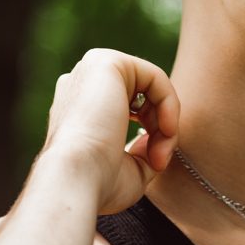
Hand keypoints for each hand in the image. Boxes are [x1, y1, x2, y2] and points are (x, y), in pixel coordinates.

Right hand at [45, 49, 178, 213]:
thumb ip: (145, 149)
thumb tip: (158, 135)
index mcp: (81, 106)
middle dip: (161, 129)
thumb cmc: (97, 183)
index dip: (153, 136)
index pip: (131, 109)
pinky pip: (155, 77)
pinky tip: (167, 129)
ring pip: (152, 87)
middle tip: (160, 160)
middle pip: (144, 97)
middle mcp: (82, 83)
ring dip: (166, 120)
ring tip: (160, 151)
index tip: (156, 164)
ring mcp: (91, 69)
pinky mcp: (106, 62)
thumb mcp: (130, 169)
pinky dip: (169, 104)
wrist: (75, 180)